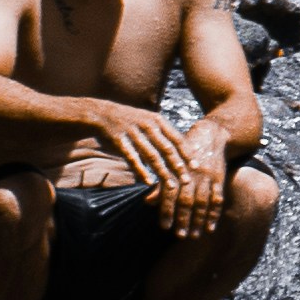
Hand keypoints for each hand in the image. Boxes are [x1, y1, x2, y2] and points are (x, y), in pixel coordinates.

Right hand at [105, 104, 224, 235]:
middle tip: (187, 180)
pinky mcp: (120, 141)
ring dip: (163, 172)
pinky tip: (148, 182)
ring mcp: (133, 132)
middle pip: (167, 148)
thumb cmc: (131, 121)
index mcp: (157, 120)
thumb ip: (165, 134)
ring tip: (171, 186)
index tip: (197, 166)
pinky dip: (141, 171)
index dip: (187, 153)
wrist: (103, 113)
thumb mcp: (149, 121)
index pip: (177, 138)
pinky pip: (133, 158)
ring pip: (151, 155)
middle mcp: (147, 125)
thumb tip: (184, 150)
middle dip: (178, 165)